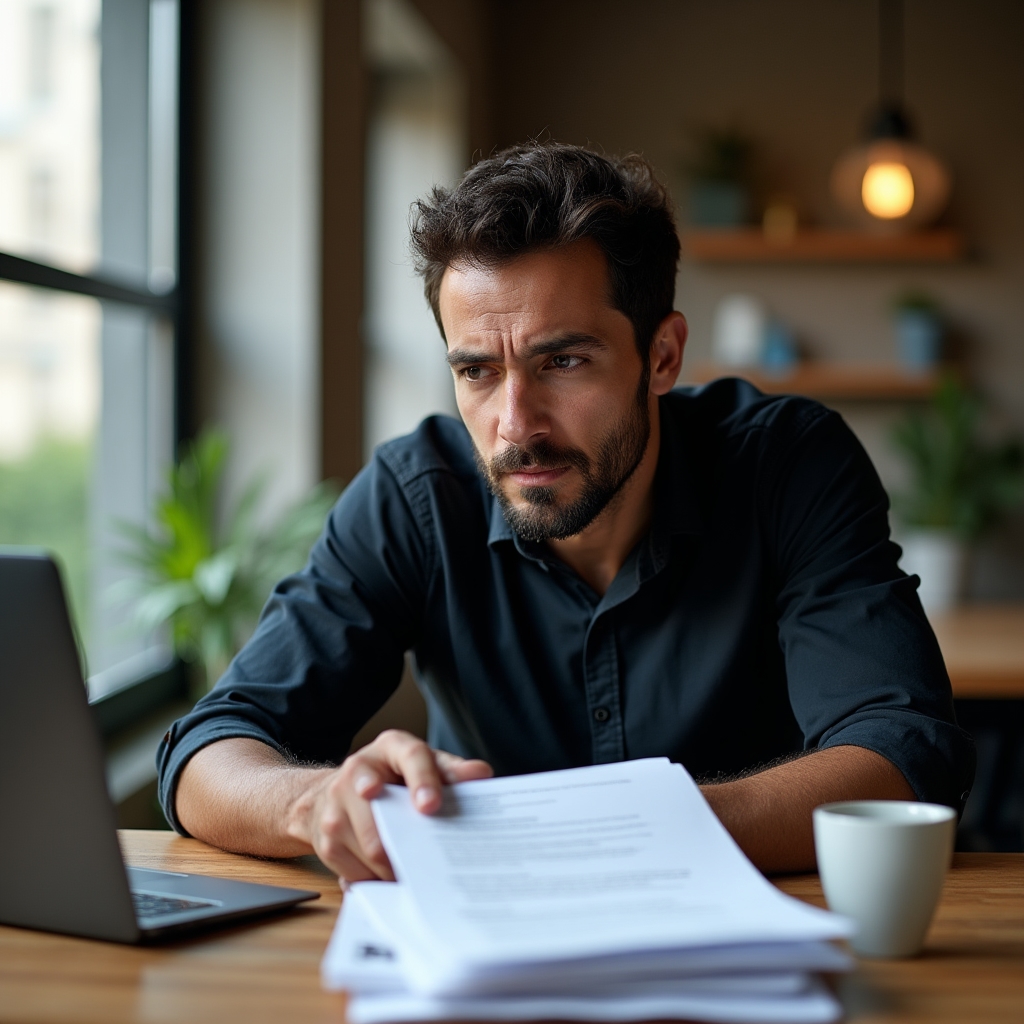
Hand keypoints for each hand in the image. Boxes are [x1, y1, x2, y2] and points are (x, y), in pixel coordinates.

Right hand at [286, 729, 492, 879]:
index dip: (423, 781)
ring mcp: (336, 805)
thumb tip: (482, 775)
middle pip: (383, 816)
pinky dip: (378, 881)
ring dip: (396, 868)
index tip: (432, 806)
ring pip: (371, 850)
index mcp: (390, 747)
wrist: (340, 791)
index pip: (411, 757)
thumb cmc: (395, 778)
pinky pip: (356, 873)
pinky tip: (391, 876)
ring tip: (417, 873)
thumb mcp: (426, 765)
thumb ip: (453, 771)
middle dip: (408, 844)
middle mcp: (358, 770)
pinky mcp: (325, 839)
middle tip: (433, 863)